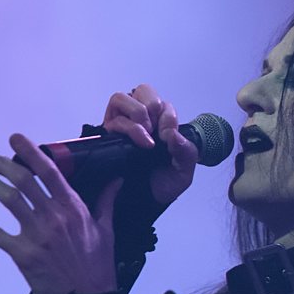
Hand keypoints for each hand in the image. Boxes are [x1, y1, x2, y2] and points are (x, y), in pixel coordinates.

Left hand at [0, 133, 123, 293]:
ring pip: (9, 200)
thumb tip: (116, 180)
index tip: (15, 139)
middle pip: (23, 180)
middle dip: (2, 165)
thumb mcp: (107, 231)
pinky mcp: (24, 254)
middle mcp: (54, 216)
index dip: (30, 152)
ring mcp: (37, 235)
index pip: (49, 172)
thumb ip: (106, 202)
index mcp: (74, 208)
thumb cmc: (98, 267)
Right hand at [103, 84, 198, 205]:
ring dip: (137, 112)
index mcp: (161, 123)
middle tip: (155, 131)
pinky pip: (112, 117)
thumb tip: (172, 134)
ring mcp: (122, 124)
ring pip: (122, 98)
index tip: (168, 138)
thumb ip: (186, 151)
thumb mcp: (184, 170)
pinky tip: (138, 141)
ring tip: (145, 135)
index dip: (168, 117)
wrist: (143, 202)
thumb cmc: (163, 184)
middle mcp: (141, 119)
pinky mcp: (108, 134)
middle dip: (151, 106)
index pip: (164, 104)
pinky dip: (127, 126)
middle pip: (143, 91)